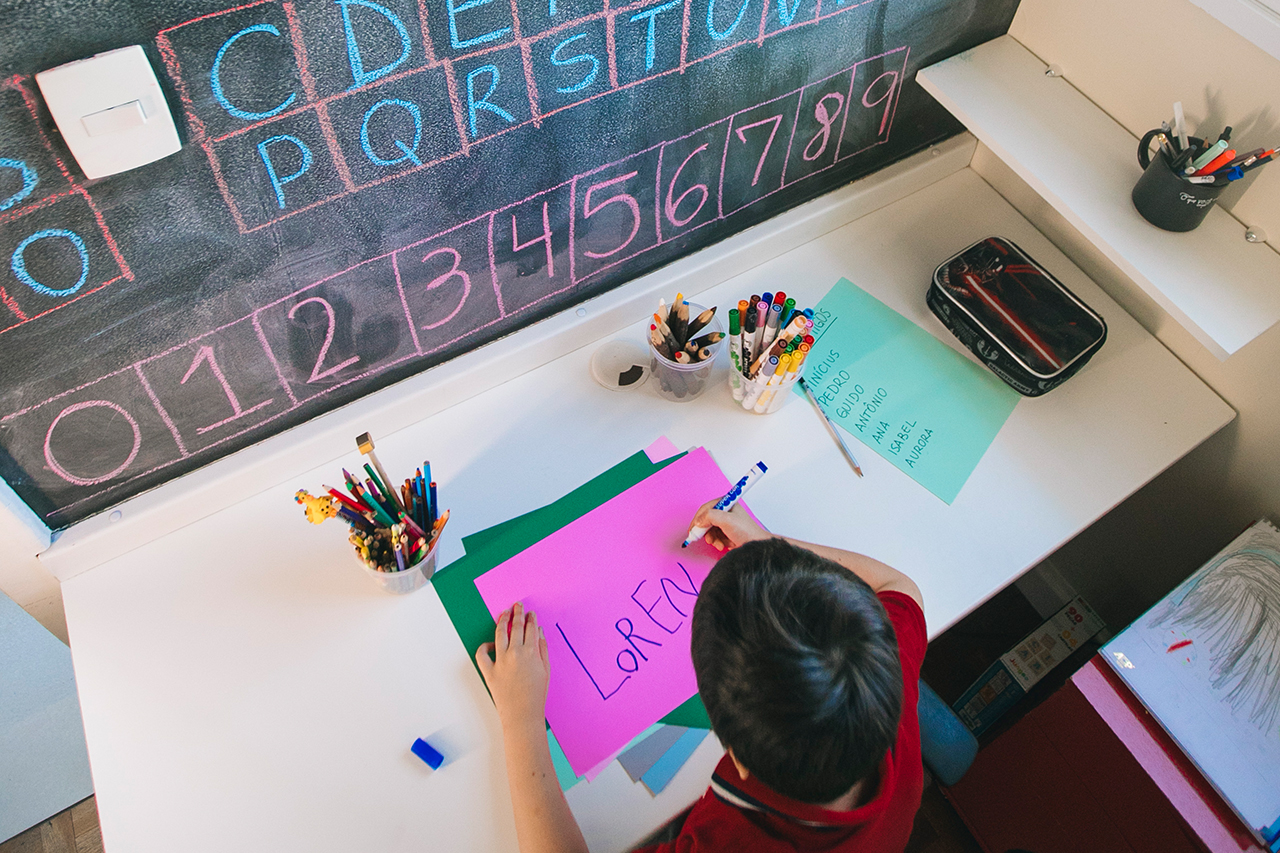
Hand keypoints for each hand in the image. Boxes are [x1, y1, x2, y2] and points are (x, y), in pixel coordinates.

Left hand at [476, 602, 549, 733]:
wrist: (523, 714)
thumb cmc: (537, 694)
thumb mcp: (545, 669)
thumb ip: (542, 648)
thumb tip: (539, 632)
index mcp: (531, 652)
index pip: (530, 628)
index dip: (531, 618)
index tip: (530, 613)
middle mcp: (515, 653)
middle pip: (515, 626)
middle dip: (517, 613)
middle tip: (517, 605)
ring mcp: (500, 661)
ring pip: (499, 634)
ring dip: (502, 621)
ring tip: (503, 614)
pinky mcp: (489, 671)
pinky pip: (482, 654)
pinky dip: (484, 647)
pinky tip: (490, 644)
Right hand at [691, 500, 771, 550]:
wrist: (757, 546)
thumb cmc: (747, 532)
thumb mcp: (727, 521)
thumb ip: (710, 516)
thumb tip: (698, 520)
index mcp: (726, 503)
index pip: (705, 508)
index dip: (697, 519)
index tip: (692, 530)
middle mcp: (726, 511)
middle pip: (706, 519)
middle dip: (705, 531)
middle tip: (702, 538)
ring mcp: (726, 522)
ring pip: (710, 530)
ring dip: (712, 538)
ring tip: (718, 543)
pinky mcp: (727, 532)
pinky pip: (716, 536)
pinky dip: (717, 542)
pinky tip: (723, 545)